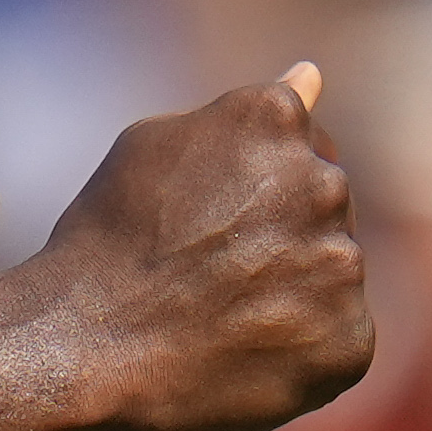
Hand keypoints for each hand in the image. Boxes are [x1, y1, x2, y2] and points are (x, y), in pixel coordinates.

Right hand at [18, 66, 376, 430]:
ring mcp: (341, 262)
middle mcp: (322, 181)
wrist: (82, 350)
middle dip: (282, 231)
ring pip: (333, 269)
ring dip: (293, 288)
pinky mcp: (349, 339)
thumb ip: (241, 115)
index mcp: (275, 118)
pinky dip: (301, 349)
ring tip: (220, 317)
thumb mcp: (155, 146)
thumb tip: (313, 75)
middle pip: (325, 203)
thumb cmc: (107, 242)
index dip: (256, 186)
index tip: (211, 220)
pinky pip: (338, 337)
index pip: (304, 140)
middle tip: (210, 273)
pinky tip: (242, 355)